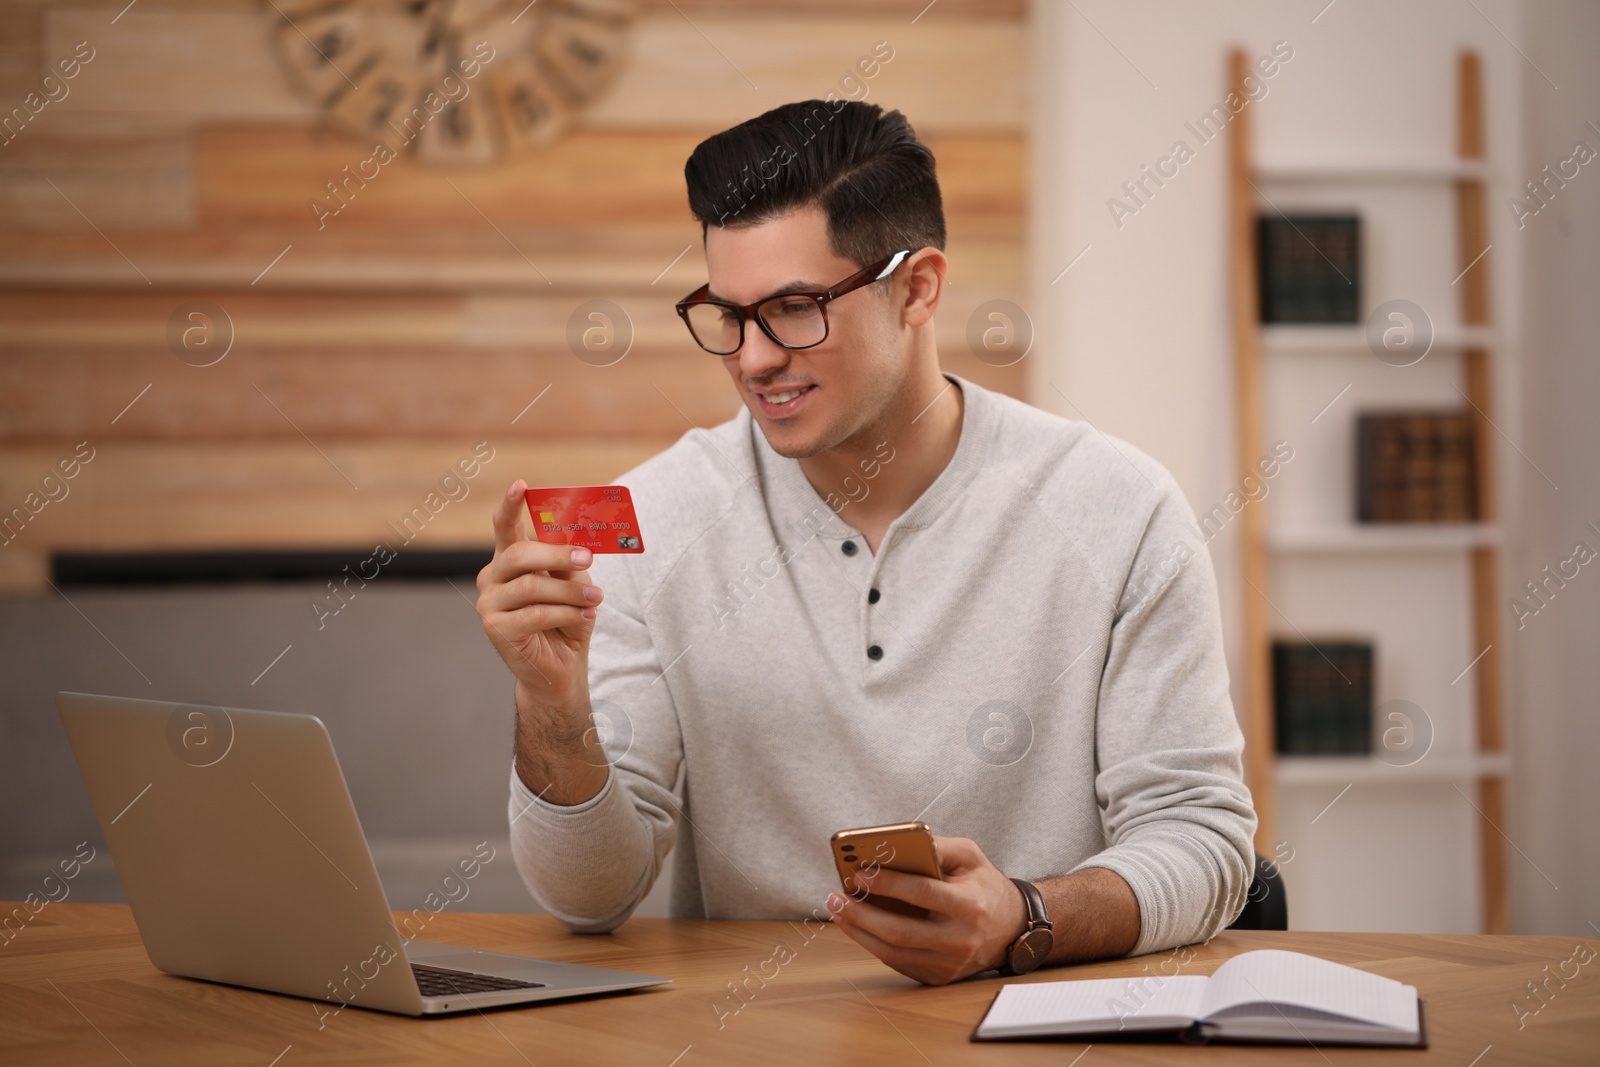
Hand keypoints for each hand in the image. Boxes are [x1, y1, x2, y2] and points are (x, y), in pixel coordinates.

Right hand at [476, 478, 602, 709]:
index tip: (521, 484)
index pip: (504, 527)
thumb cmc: (567, 621)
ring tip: (597, 600)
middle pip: (520, 553)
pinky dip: (567, 614)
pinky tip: (586, 617)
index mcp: (509, 561)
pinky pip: (536, 614)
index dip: (510, 505)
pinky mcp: (496, 630)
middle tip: (588, 559)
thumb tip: (576, 543)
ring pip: (532, 586)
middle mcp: (492, 578)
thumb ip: (567, 564)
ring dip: (571, 592)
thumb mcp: (573, 585)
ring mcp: (489, 604)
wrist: (561, 669)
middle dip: (557, 554)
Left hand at [827, 836, 1025, 985]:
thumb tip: (896, 845)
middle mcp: (959, 940)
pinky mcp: (939, 977)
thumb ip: (937, 846)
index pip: (923, 893)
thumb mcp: (970, 856)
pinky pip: (898, 962)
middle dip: (861, 913)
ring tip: (838, 909)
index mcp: (969, 906)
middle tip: (836, 896)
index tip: (860, 874)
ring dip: (859, 931)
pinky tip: (857, 925)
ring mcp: (949, 964)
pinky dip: (873, 944)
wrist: (1011, 929)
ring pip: (893, 952)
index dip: (889, 883)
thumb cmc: (984, 886)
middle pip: (900, 931)